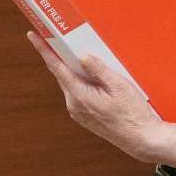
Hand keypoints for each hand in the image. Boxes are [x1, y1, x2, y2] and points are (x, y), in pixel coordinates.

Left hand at [27, 31, 164, 161]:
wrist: (141, 139)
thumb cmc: (133, 114)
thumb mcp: (119, 87)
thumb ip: (99, 70)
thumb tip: (82, 56)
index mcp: (79, 96)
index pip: (57, 67)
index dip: (44, 49)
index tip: (33, 35)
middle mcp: (74, 105)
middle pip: (62, 74)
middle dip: (59, 56)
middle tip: (57, 38)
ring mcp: (78, 112)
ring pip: (70, 83)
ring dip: (72, 69)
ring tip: (78, 54)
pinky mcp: (84, 116)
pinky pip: (77, 92)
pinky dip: (79, 81)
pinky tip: (90, 75)